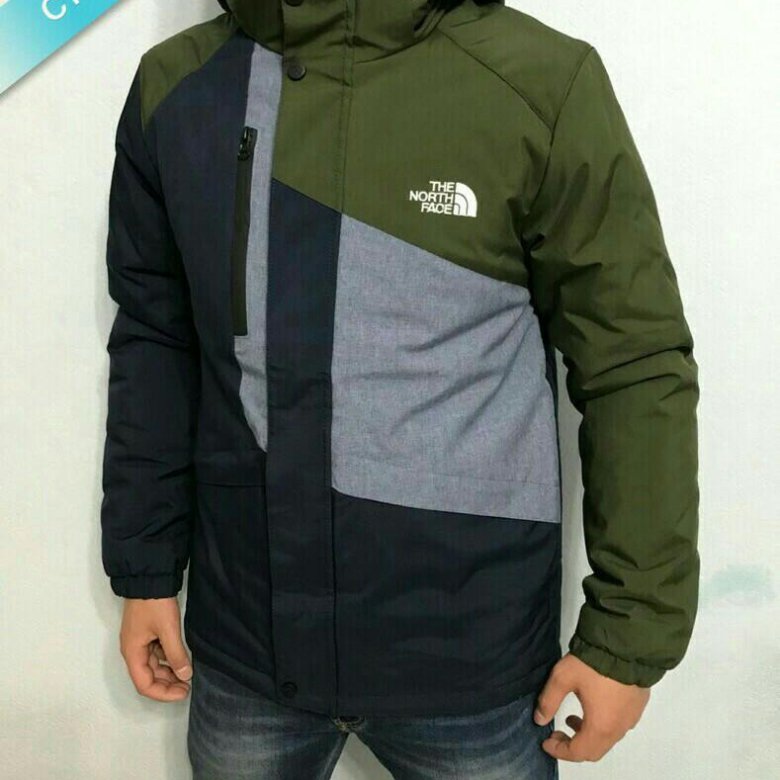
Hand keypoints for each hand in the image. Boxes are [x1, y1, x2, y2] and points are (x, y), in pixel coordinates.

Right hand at [119, 597, 192, 701]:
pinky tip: (182, 658)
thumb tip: (185, 675)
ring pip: (154, 665)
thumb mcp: (168, 629)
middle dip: (168, 684)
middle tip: (188, 685)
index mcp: (132, 652)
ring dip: (169, 672)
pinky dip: (169, 659)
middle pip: (148, 677)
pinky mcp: (147, 633)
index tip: (183, 693)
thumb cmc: (154, 603)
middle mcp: (133, 650)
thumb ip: (176, 654)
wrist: (149, 578)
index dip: (163, 693)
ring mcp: (140, 641)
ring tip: (187, 674)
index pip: (144, 685)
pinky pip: (157, 653)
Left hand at [534, 652, 649, 761]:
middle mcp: (619, 728)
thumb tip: (539, 720)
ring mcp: (631, 718)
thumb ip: (549, 701)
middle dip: (572, 746)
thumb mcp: (562, 678)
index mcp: (600, 727)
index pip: (578, 753)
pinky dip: (602, 725)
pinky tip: (593, 706)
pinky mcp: (638, 706)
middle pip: (594, 751)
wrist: (626, 645)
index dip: (559, 751)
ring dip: (587, 735)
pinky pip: (618, 726)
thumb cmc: (593, 664)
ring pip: (607, 739)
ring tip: (572, 717)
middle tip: (557, 733)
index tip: (546, 742)